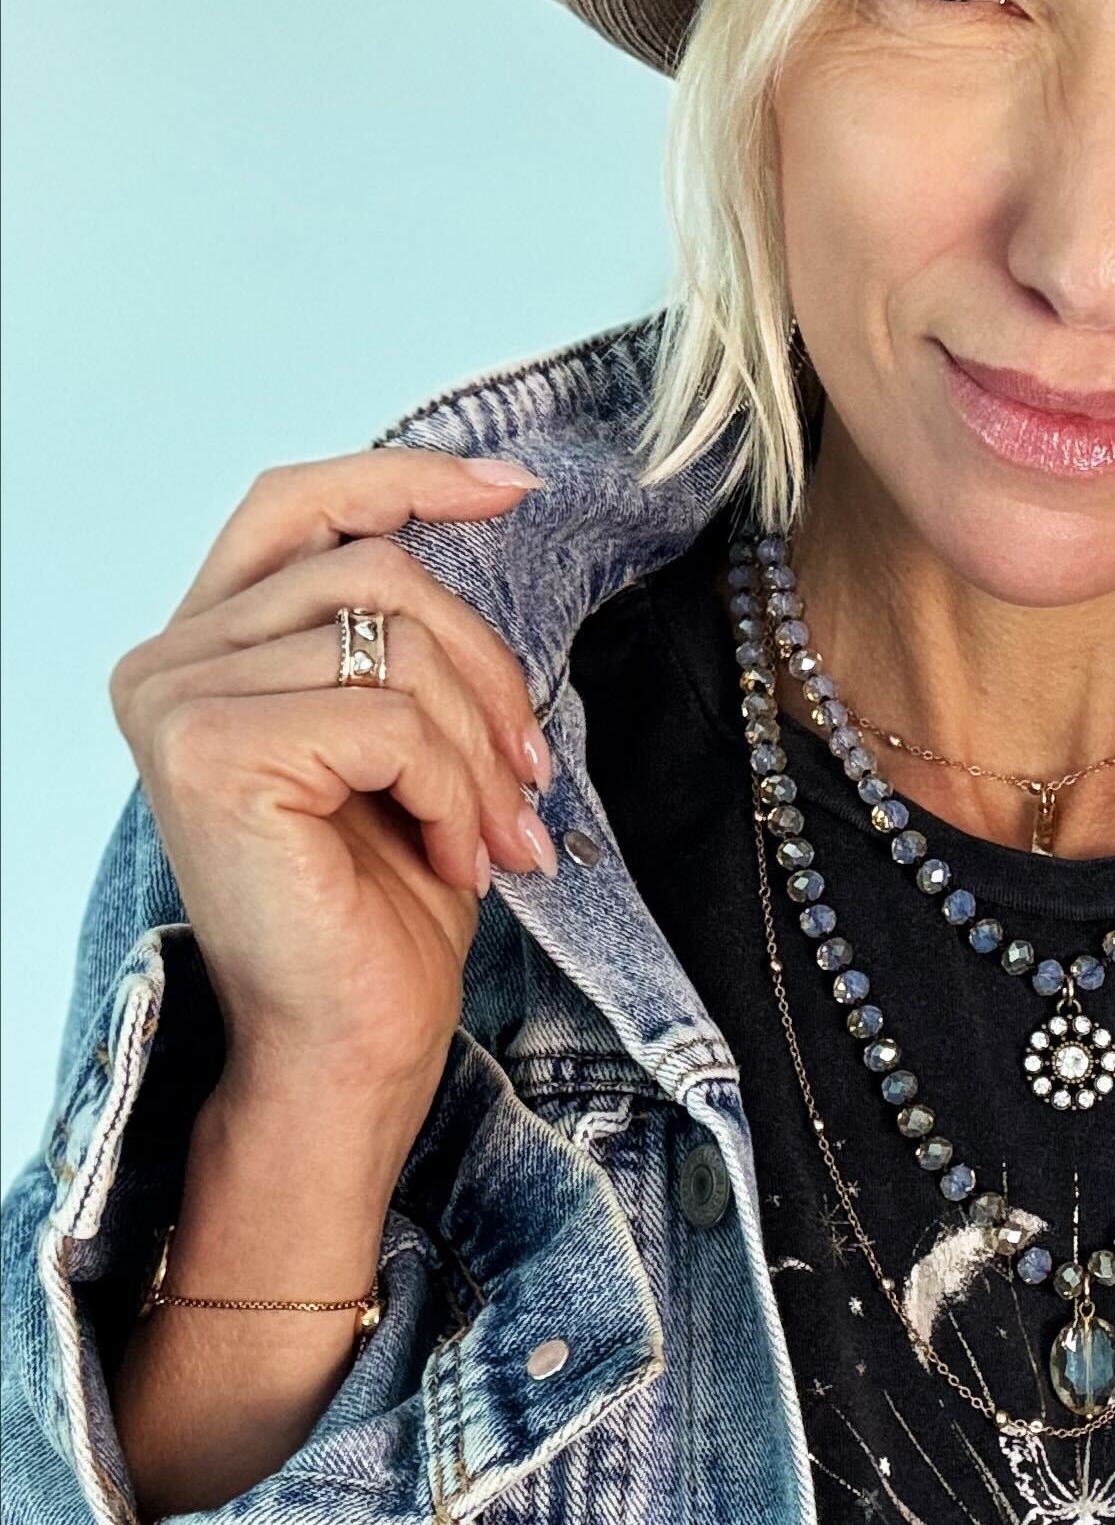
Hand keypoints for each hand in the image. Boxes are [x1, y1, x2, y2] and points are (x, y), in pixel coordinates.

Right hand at [108, 447, 559, 1204]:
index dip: (406, 477)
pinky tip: (460, 860)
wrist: (348, 1047)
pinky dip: (455, 788)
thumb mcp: (405, 746)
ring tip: (503, 831)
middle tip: (534, 773)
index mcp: (209, 647)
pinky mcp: (214, 753)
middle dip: (486, 668)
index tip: (515, 489)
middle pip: (376, 569)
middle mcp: (170, 662)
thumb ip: (402, 641)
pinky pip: (390, 718)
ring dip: (479, 744)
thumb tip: (482, 510)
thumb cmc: (379, 911)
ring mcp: (178, 702)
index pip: (299, 505)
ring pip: (394, 642)